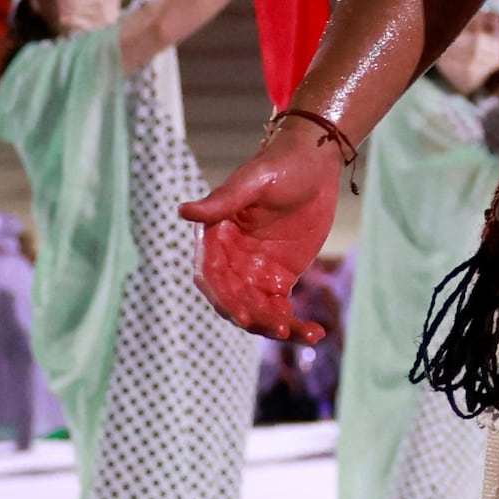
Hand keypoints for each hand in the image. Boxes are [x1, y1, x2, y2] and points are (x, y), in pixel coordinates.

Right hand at [178, 115, 343, 344]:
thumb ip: (223, 200)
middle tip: (281, 329)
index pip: (209, 276)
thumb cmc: (281, 165)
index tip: (244, 315)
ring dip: (279, 327)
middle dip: (255, 318)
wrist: (315, 163)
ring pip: (258, 310)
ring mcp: (253, 271)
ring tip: (308, 335)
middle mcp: (229, 259)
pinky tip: (313, 333)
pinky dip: (293, 323)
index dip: (224, 298)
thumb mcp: (254, 181)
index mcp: (215, 237)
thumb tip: (183, 212)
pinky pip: (280, 308)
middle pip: (234, 299)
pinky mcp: (277, 278)